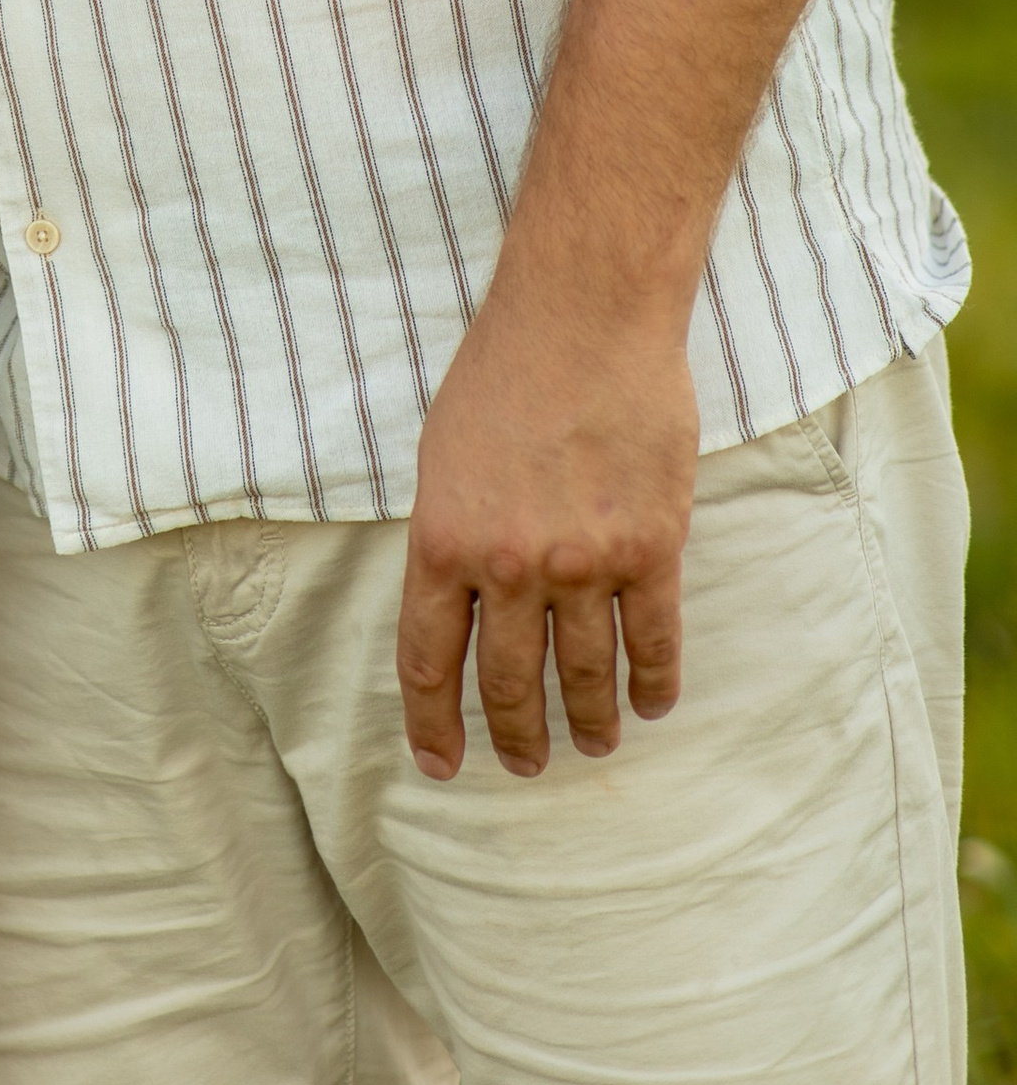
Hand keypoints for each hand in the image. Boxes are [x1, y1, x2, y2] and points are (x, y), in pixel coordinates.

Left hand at [396, 291, 698, 777]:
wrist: (584, 318)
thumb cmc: (503, 372)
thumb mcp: (443, 455)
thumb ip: (451, 534)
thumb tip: (459, 601)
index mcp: (444, 541)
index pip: (430, 662)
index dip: (434, 725)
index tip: (442, 766)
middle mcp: (510, 566)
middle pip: (510, 684)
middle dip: (516, 736)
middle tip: (526, 763)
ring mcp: (584, 563)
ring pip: (586, 676)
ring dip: (590, 721)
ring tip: (593, 743)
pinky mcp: (651, 549)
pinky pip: (654, 642)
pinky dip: (653, 685)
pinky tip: (652, 705)